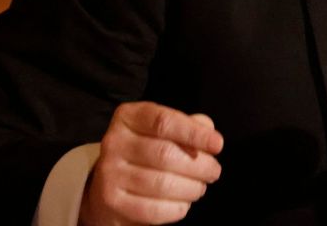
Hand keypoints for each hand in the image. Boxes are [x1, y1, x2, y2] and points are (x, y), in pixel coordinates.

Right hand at [79, 101, 223, 224]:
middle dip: (199, 166)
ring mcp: (109, 173)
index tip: (218, 144)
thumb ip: (188, 126)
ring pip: (162, 184)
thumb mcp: (164, 131)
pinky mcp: (112, 201)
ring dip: (191, 188)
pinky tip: (183, 203)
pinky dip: (176, 208)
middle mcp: (113, 142)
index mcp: (128, 117)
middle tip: (213, 171)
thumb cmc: (147, 152)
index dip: (194, 133)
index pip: (164, 122)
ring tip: (199, 187)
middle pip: (165, 154)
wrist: (110, 186)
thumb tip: (208, 131)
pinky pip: (153, 209)